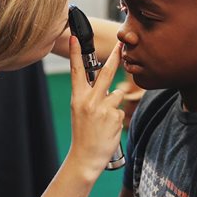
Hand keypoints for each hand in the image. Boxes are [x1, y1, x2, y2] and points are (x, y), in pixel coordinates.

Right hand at [67, 38, 124, 176]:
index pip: (76, 72)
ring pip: (117, 94)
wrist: (85, 157)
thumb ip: (92, 96)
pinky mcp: (115, 117)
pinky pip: (121, 110)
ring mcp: (103, 109)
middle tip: (122, 43)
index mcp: (77, 98)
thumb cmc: (83, 133)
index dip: (74, 54)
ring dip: (115, 103)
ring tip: (104, 120)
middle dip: (115, 57)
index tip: (74, 38)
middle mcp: (90, 101)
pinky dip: (117, 117)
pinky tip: (109, 128)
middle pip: (105, 73)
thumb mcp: (80, 111)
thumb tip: (111, 86)